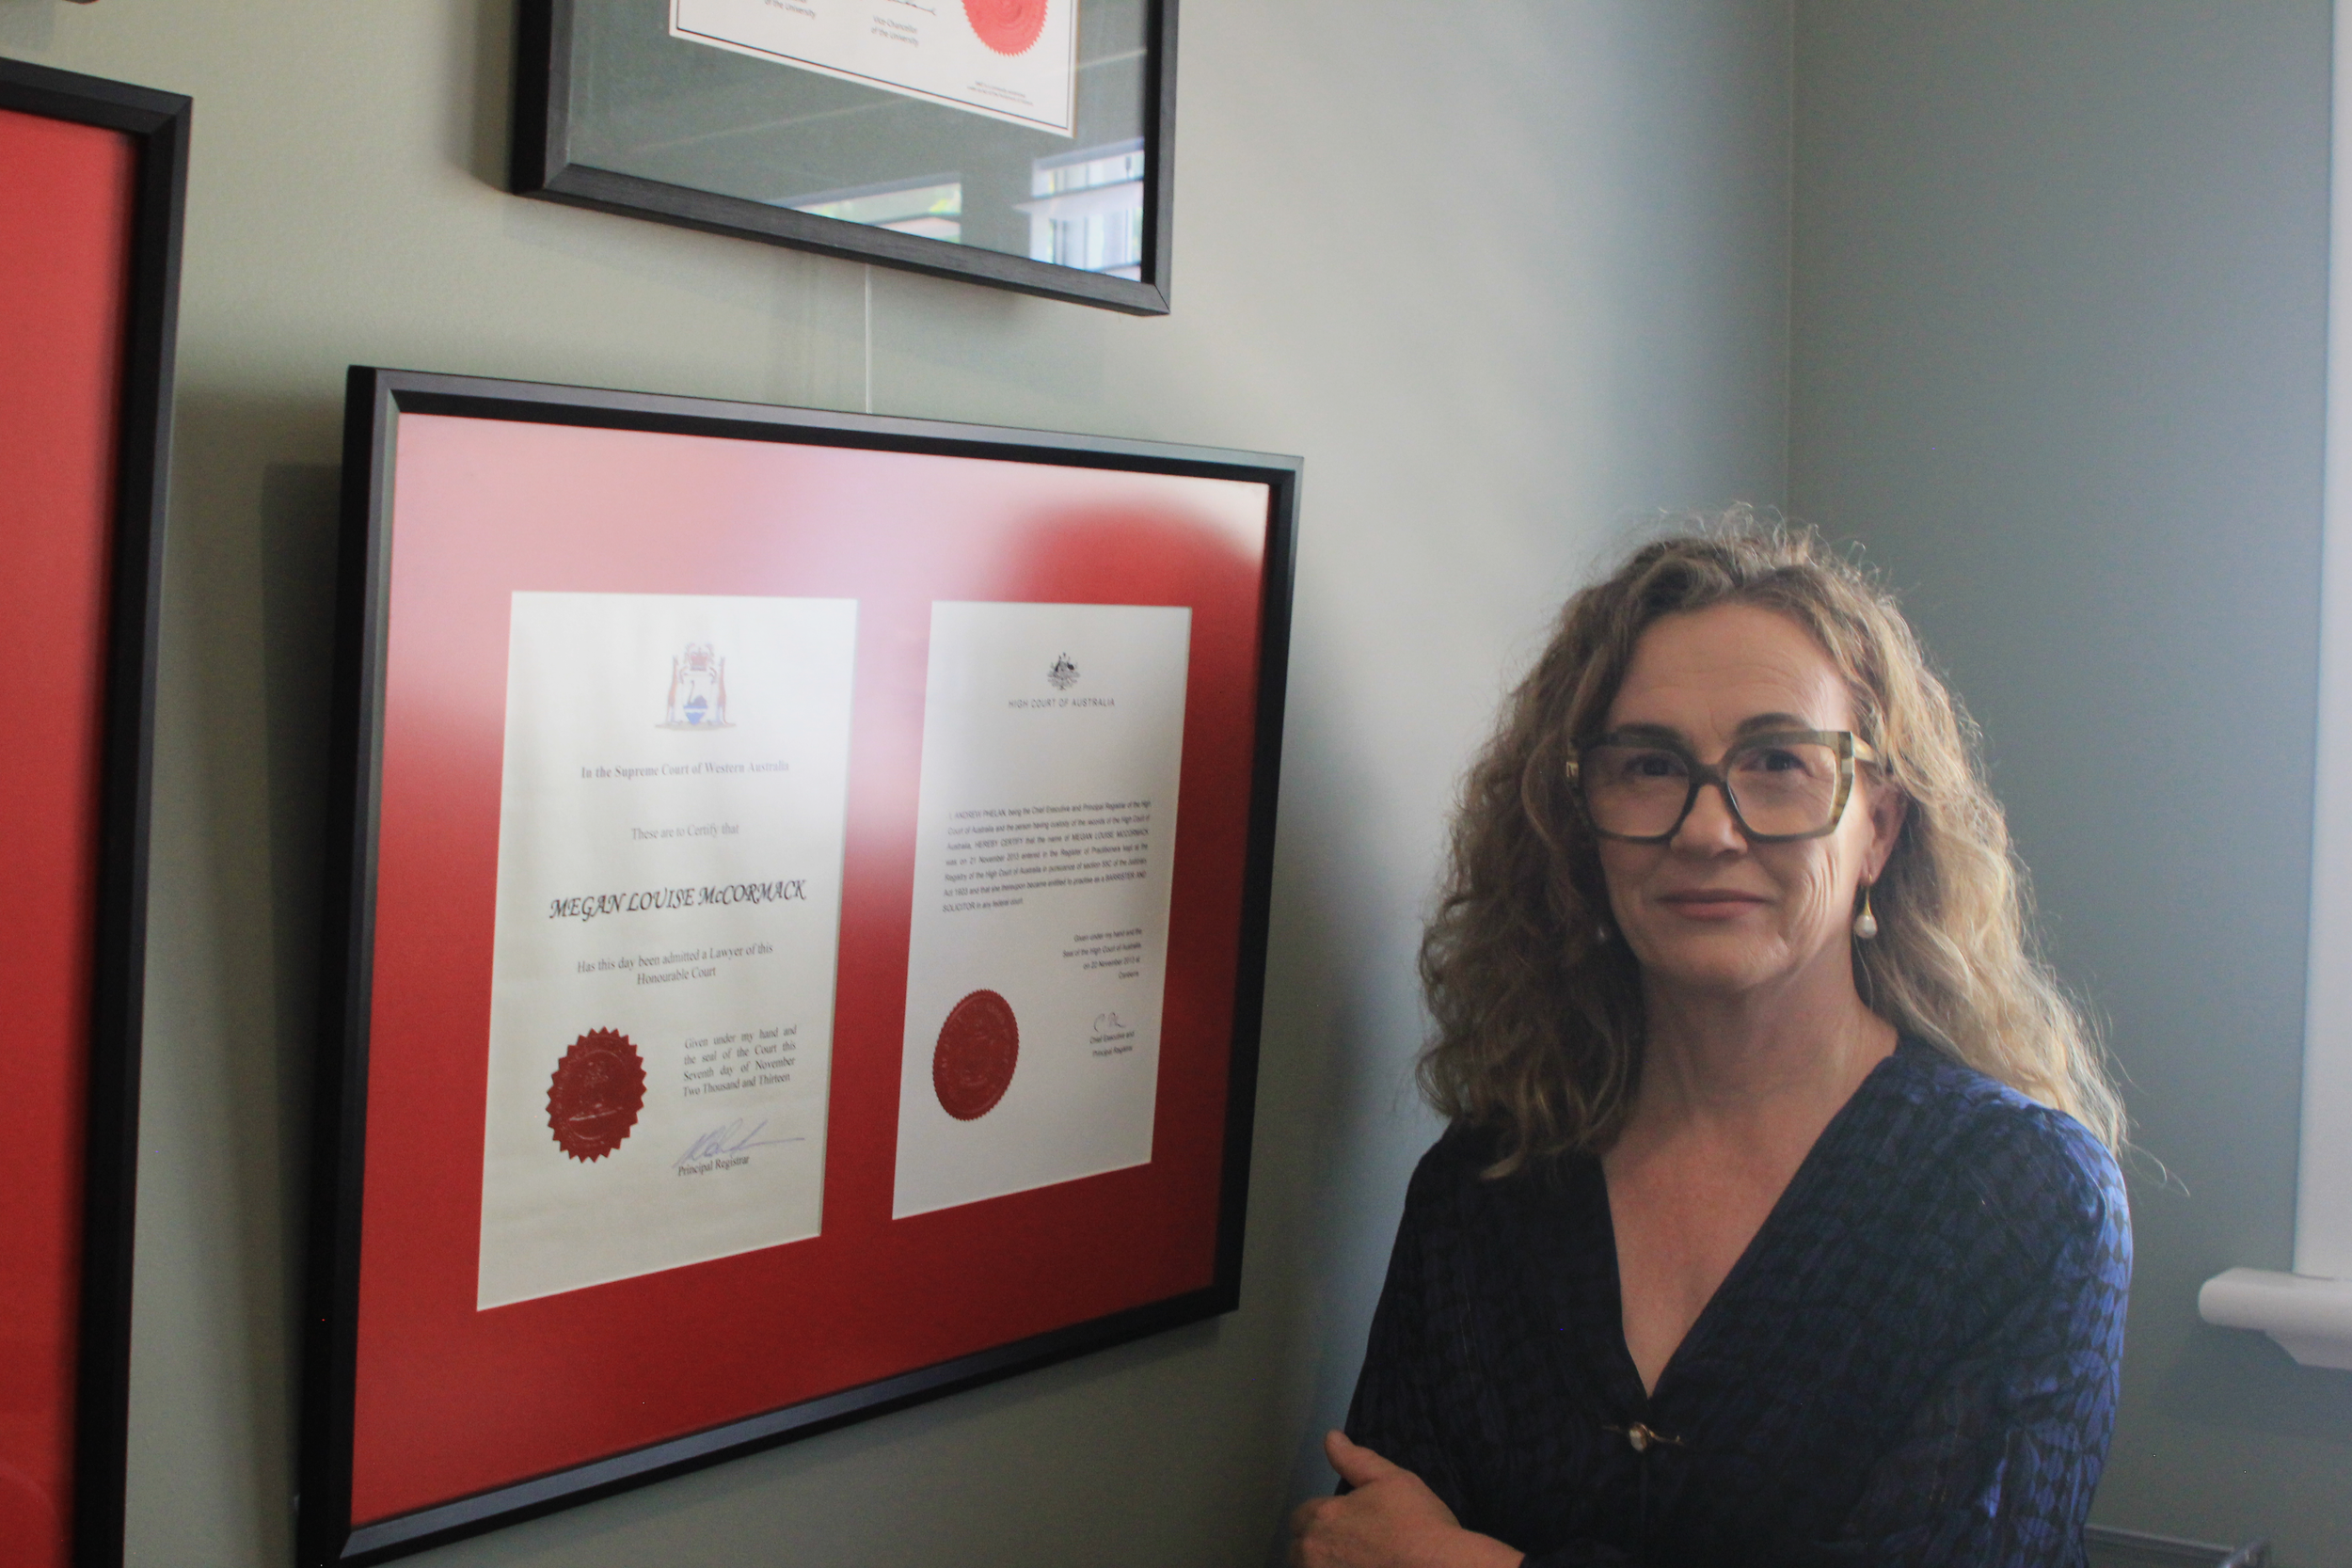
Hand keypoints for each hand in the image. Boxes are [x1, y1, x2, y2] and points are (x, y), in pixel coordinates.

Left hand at [1287, 1431, 1523, 1567]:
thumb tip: (1330, 1437)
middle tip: (1355, 1548)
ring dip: (1325, 1565)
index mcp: (1321, 1518)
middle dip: (1319, 1547)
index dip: (1323, 1518)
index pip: (1301, 1517)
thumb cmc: (1418, 1524)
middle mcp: (1312, 1553)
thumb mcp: (1391, 1480)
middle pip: (1301, 1550)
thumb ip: (1355, 1459)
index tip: (1348, 1525)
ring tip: (1359, 1563)